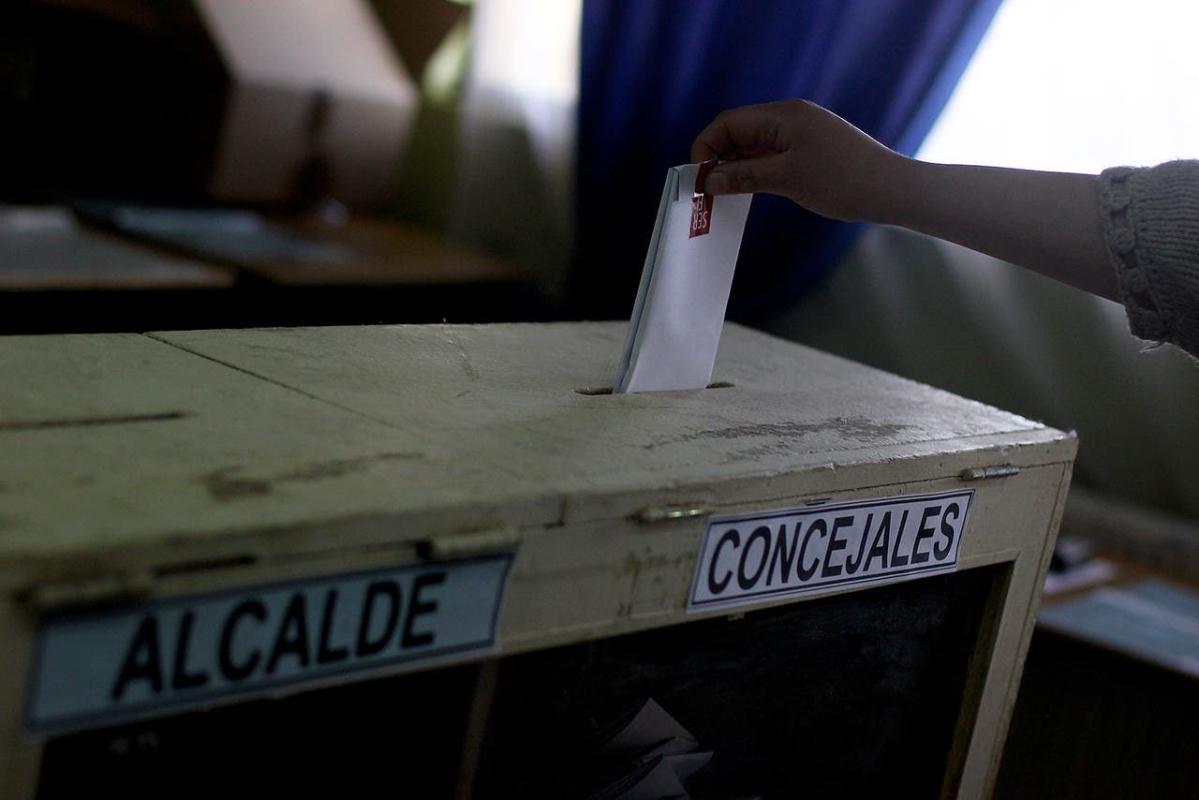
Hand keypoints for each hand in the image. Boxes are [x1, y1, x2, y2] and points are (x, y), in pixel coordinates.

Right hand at [691, 99, 904, 221]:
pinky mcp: (809, 151)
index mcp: (784, 115)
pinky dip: (754, 172)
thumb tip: (708, 180)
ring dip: (735, 167)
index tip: (699, 178)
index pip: (729, 122)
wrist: (892, 190)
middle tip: (706, 191)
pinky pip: (770, 157)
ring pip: (753, 146)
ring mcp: (800, 135)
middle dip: (718, 158)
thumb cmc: (844, 180)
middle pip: (738, 132)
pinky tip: (747, 191)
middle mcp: (790, 118)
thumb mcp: (787, 179)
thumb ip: (744, 175)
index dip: (707, 147)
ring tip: (723, 195)